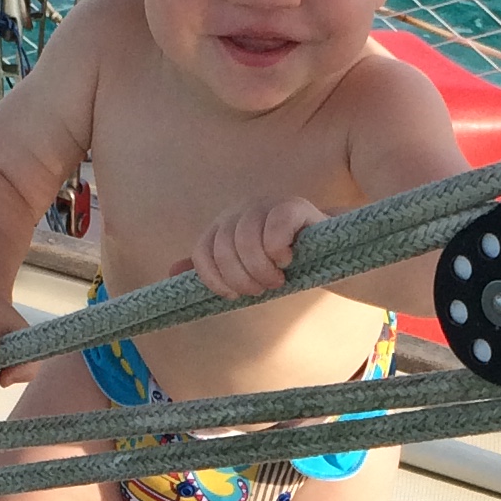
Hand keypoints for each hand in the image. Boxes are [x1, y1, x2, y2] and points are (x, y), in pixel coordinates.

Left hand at [192, 196, 325, 300]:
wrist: (328, 254)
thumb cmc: (283, 266)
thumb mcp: (244, 271)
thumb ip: (211, 270)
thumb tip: (171, 272)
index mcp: (224, 226)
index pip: (202, 252)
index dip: (216, 280)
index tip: (235, 296)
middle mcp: (241, 211)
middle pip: (223, 249)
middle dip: (242, 279)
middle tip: (262, 289)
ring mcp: (267, 205)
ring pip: (246, 240)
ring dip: (261, 270)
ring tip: (277, 279)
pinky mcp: (293, 206)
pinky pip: (274, 226)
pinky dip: (278, 251)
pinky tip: (288, 260)